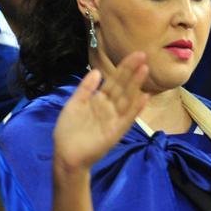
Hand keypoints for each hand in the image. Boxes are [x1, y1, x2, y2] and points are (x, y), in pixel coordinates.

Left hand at [53, 52, 148, 172]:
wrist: (66, 155)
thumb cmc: (68, 131)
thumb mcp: (74, 105)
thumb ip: (85, 89)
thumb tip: (96, 71)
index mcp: (100, 99)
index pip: (114, 80)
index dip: (124, 68)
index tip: (136, 54)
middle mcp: (110, 107)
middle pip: (123, 86)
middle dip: (132, 71)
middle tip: (144, 56)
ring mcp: (114, 118)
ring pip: (127, 98)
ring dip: (136, 85)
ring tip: (144, 70)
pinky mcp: (116, 131)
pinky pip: (127, 118)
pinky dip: (135, 108)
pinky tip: (144, 97)